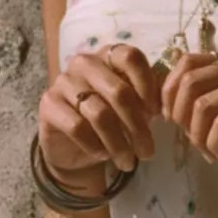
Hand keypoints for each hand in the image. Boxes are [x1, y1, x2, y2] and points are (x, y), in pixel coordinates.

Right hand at [36, 44, 163, 183]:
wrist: (71, 144)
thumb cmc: (109, 120)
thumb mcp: (133, 108)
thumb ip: (149, 100)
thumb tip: (169, 105)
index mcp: (108, 55)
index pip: (131, 58)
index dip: (148, 86)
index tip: (157, 114)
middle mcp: (84, 62)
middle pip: (119, 92)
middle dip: (138, 127)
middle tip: (148, 152)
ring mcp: (64, 81)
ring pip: (100, 114)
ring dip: (119, 143)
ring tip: (128, 162)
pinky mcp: (49, 104)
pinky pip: (77, 127)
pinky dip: (95, 146)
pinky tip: (103, 156)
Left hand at [160, 51, 217, 189]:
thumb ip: (208, 106)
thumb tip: (166, 104)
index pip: (187, 62)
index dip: (168, 91)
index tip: (171, 120)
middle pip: (190, 82)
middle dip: (179, 117)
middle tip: (192, 141)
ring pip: (204, 105)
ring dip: (197, 137)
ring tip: (211, 152)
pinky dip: (214, 145)